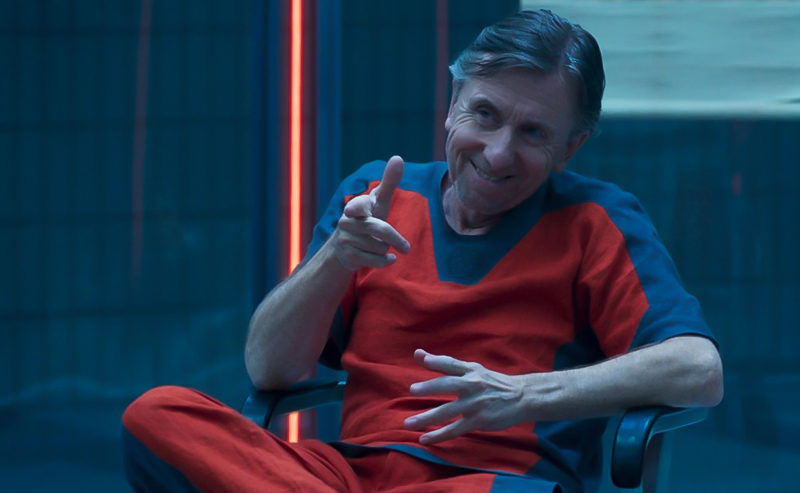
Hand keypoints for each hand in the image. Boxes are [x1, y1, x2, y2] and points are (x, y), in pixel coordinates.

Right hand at [332, 156, 410, 270]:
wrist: (345, 247)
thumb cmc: (368, 218)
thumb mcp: (379, 201)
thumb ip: (389, 181)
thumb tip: (398, 157)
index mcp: (357, 206)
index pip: (359, 206)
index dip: (356, 208)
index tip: (351, 210)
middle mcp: (347, 221)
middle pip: (380, 230)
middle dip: (395, 239)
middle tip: (407, 248)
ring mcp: (346, 239)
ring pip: (380, 247)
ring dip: (385, 249)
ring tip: (377, 245)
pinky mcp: (348, 256)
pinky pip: (375, 260)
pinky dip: (385, 261)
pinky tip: (388, 259)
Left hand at [403, 349, 525, 444]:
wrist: (522, 397)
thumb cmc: (492, 382)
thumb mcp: (474, 369)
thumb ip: (447, 364)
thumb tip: (418, 354)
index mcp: (470, 370)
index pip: (451, 363)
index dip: (436, 360)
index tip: (421, 357)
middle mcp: (472, 385)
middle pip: (448, 384)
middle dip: (430, 387)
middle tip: (412, 390)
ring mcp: (475, 404)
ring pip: (447, 411)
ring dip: (427, 418)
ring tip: (408, 423)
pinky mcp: (479, 421)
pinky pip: (455, 429)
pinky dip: (439, 435)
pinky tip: (425, 439)